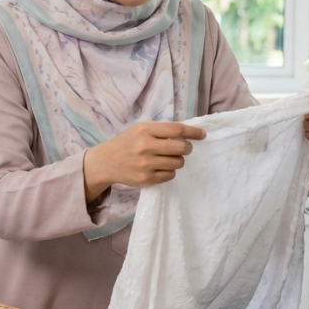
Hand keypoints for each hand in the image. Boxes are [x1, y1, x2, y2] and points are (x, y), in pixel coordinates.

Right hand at [82, 121, 206, 201]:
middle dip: (187, 148)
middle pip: (181, 148)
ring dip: (177, 160)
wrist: (106, 162)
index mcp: (145, 130)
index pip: (177, 130)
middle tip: (183, 148)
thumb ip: (161, 130)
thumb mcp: (140, 129)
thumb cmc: (127, 142)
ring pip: (177, 163)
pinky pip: (170, 175)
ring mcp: (146, 164)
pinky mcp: (146, 179)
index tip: (202, 134)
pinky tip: (160, 167)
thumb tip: (189, 133)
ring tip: (167, 158)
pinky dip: (169, 171)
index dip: (193, 132)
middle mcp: (146, 146)